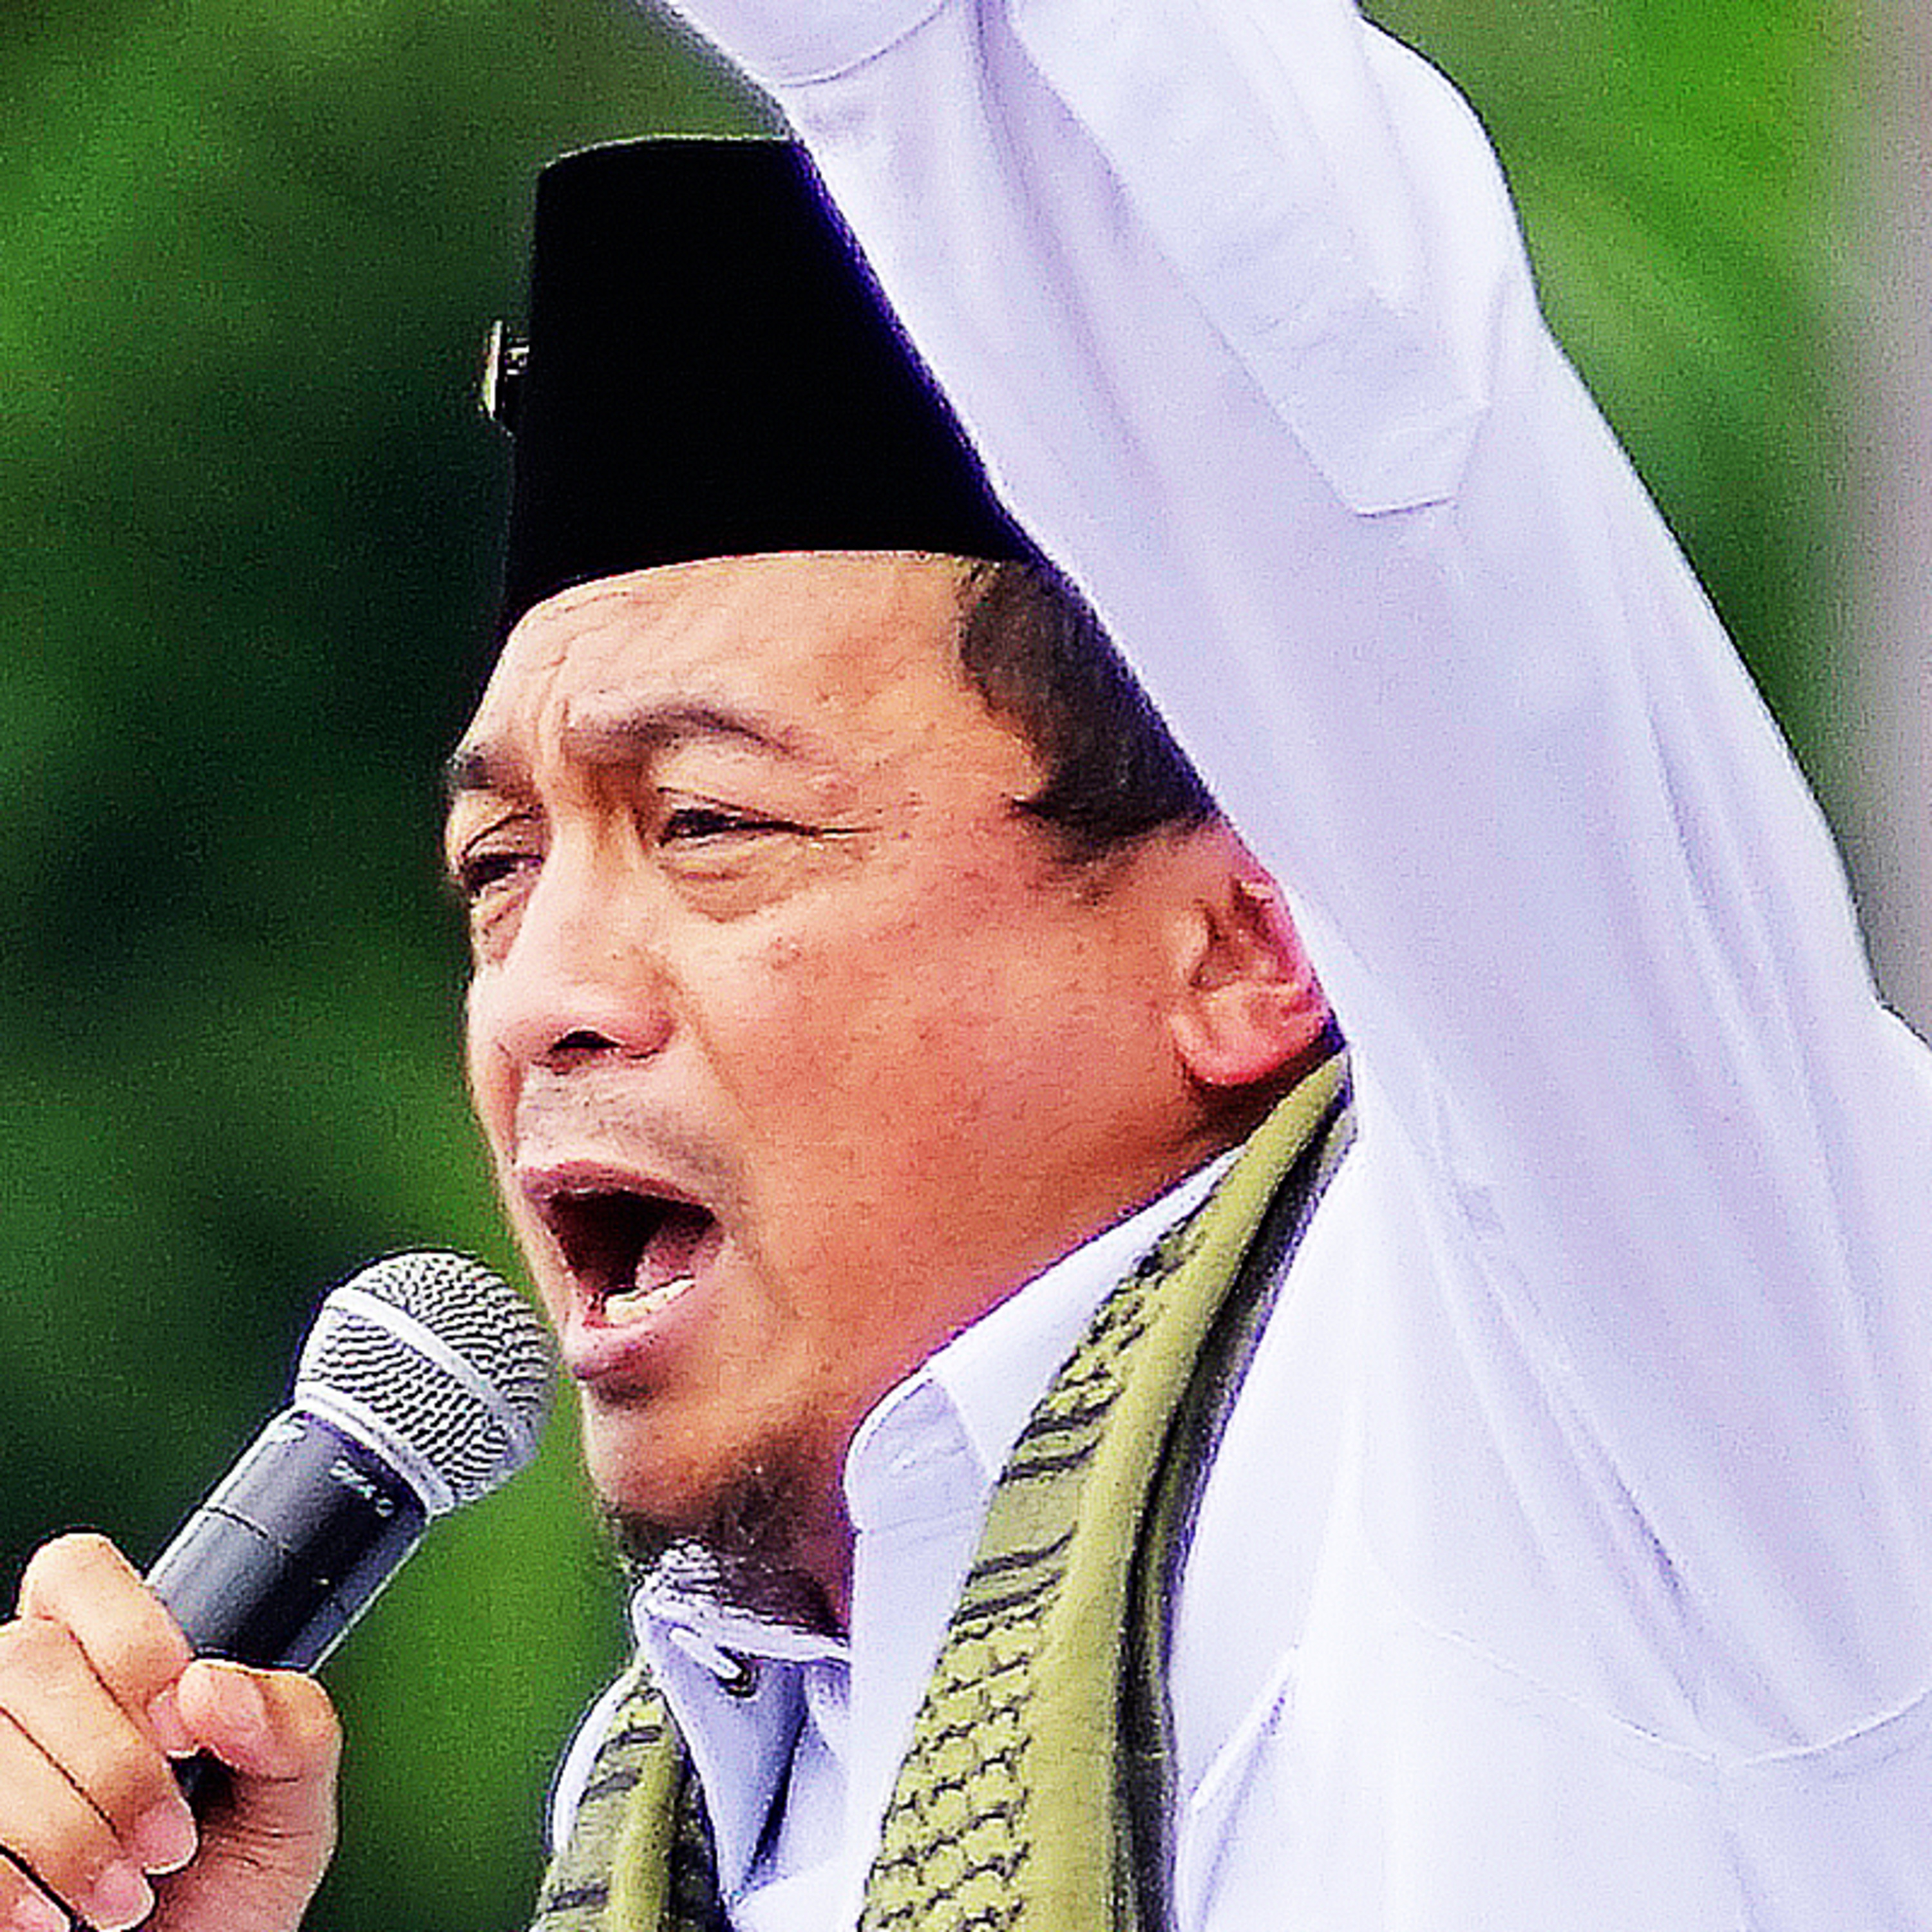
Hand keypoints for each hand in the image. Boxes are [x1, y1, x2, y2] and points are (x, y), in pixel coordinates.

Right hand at [0, 1533, 338, 1931]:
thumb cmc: (227, 1890)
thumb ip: (291, 1728)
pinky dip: (10, 1878)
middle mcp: (32, 1698)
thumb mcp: (289, 1806)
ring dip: (66, 1829)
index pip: (79, 1573)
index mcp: (114, 1662)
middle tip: (170, 1839)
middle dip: (112, 1760)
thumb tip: (214, 1685)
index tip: (182, 1723)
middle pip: (30, 1658)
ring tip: (127, 1895)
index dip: (128, 1635)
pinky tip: (52, 1918)